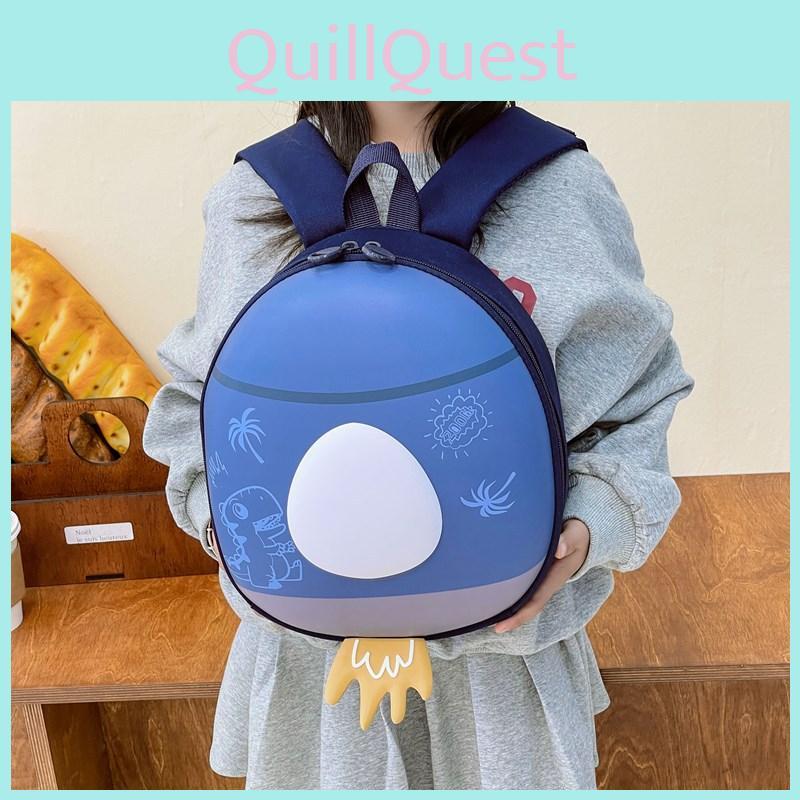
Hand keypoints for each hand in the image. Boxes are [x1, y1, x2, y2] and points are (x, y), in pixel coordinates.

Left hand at [494, 518, 589, 632]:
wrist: (586, 538)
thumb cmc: (579, 535)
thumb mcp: (576, 535)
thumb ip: (568, 541)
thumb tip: (559, 550)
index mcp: (555, 579)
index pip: (535, 602)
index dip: (518, 617)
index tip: (500, 628)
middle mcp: (548, 584)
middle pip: (527, 607)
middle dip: (508, 618)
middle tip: (482, 624)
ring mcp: (544, 581)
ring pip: (525, 599)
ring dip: (508, 608)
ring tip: (484, 613)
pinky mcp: (539, 575)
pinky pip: (524, 588)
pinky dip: (511, 594)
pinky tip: (495, 593)